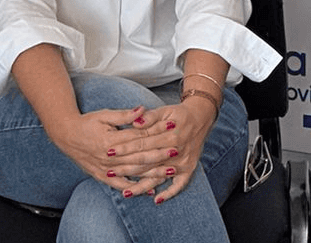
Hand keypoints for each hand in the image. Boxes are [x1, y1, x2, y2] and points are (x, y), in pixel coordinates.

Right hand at [42, 106, 167, 196]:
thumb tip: (143, 110)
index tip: (171, 127)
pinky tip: (150, 190)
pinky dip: (136, 187)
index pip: (138, 136)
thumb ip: (125, 115)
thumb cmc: (87, 122)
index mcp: (110, 140)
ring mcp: (105, 169)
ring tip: (171, 170)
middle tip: (176, 150)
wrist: (65, 135)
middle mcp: (108, 157)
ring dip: (153, 172)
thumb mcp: (105, 115)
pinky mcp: (101, 176)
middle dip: (159, 154)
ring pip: (133, 172)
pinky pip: (121, 185)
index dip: (156, 131)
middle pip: (139, 156)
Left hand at [105, 95, 219, 203]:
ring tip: (125, 192)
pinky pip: (179, 184)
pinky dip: (169, 193)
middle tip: (109, 172)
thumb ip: (150, 117)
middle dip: (127, 168)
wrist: (201, 118)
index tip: (109, 152)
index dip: (125, 148)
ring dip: (142, 186)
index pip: (143, 143)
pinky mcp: (189, 168)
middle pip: (148, 162)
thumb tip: (135, 122)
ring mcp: (183, 162)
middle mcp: (177, 150)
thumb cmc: (178, 114)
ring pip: (159, 176)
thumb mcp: (165, 110)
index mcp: (170, 134)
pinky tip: (156, 200)